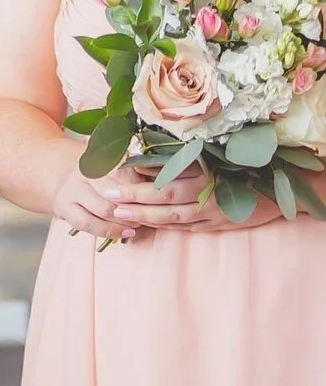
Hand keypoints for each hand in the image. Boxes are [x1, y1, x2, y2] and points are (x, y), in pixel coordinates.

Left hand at [99, 163, 286, 233]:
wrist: (276, 187)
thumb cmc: (239, 165)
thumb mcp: (207, 158)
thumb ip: (177, 162)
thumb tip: (142, 160)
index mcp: (202, 179)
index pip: (161, 188)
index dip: (134, 190)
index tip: (110, 188)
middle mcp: (206, 200)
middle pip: (163, 207)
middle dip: (133, 207)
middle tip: (108, 204)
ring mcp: (212, 216)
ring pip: (173, 221)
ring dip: (146, 219)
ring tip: (121, 216)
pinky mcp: (217, 225)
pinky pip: (186, 228)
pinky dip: (166, 227)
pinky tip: (149, 224)